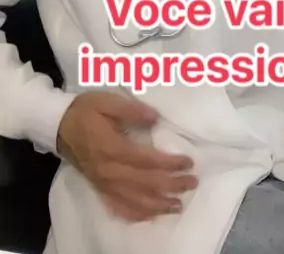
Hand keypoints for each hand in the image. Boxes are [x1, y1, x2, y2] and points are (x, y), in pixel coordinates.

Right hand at [57, 91, 197, 221]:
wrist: (58, 126)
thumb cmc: (85, 111)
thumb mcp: (107, 101)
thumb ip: (132, 110)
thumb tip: (155, 118)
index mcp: (113, 148)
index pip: (147, 161)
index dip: (169, 163)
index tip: (187, 162)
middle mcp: (110, 171)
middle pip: (145, 183)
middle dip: (171, 185)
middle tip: (192, 182)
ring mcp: (104, 183)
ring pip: (134, 200)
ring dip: (158, 204)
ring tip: (178, 205)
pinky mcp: (100, 188)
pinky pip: (119, 207)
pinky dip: (136, 214)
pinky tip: (150, 215)